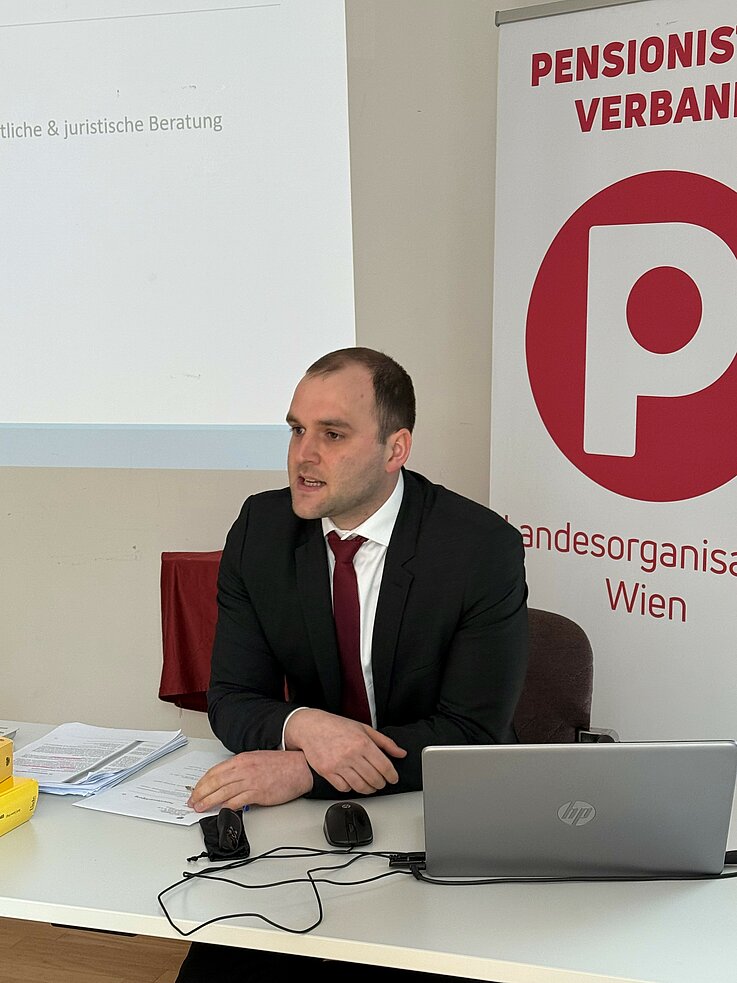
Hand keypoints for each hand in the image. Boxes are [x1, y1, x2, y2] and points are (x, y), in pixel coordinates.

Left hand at [187, 749, 312, 812]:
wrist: (299, 767)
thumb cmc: (281, 764)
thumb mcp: (256, 759)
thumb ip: (240, 769)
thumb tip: (226, 782)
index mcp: (241, 759)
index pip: (214, 771)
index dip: (202, 783)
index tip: (195, 791)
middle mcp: (243, 768)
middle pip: (214, 782)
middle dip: (200, 793)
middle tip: (192, 802)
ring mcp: (250, 781)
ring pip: (222, 792)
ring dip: (208, 802)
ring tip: (200, 808)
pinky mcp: (258, 793)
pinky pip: (237, 801)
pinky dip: (226, 807)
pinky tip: (221, 810)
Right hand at [284, 708, 406, 794]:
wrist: (311, 727)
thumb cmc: (337, 726)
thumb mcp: (364, 728)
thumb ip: (385, 742)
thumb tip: (401, 753)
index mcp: (363, 742)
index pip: (384, 766)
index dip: (392, 776)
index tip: (393, 779)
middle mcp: (351, 754)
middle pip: (374, 779)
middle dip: (381, 783)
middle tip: (382, 782)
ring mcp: (338, 764)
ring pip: (360, 787)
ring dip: (369, 789)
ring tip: (370, 785)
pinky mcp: (327, 772)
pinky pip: (344, 788)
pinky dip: (351, 788)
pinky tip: (353, 781)